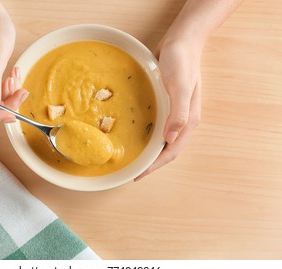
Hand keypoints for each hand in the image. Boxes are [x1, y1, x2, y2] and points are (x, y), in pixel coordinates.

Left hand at [136, 36, 201, 179]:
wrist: (182, 42)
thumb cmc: (181, 63)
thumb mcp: (180, 86)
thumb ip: (178, 112)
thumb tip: (170, 139)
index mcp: (188, 121)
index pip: (171, 151)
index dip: (155, 165)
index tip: (138, 174)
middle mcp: (182, 120)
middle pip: (167, 148)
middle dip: (151, 162)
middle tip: (132, 170)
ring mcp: (174, 112)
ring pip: (161, 139)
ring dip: (149, 150)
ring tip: (132, 157)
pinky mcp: (165, 104)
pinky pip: (156, 125)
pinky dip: (147, 134)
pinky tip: (135, 134)